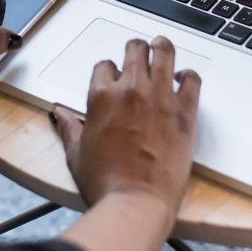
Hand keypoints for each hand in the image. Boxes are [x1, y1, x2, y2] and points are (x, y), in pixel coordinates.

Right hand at [53, 37, 201, 223]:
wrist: (135, 203)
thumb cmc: (105, 182)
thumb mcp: (76, 153)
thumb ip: (69, 127)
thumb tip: (59, 114)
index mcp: (101, 96)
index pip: (105, 65)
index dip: (109, 71)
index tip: (114, 79)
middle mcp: (131, 90)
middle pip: (135, 49)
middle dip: (136, 50)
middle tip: (139, 54)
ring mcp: (160, 98)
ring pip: (164, 52)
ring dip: (162, 48)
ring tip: (162, 48)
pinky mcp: (185, 112)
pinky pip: (192, 79)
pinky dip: (189, 75)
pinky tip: (184, 79)